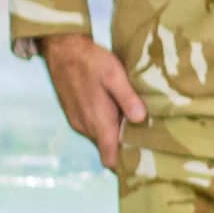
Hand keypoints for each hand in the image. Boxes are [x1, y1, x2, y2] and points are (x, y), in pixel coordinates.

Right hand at [38, 33, 145, 168]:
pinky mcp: (75, 114)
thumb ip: (127, 98)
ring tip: (141, 130)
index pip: (110, 156)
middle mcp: (86, 126)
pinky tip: (123, 117)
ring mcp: (78, 121)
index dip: (126, 163)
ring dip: (117, 137)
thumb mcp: (114, 74)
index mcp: (97, 121)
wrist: (62, 49)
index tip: (145, 162)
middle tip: (152, 143)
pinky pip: (94, 129)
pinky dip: (108, 128)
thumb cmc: (91, 61)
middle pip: (108, 149)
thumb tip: (140, 119)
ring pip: (101, 139)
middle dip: (126, 149)